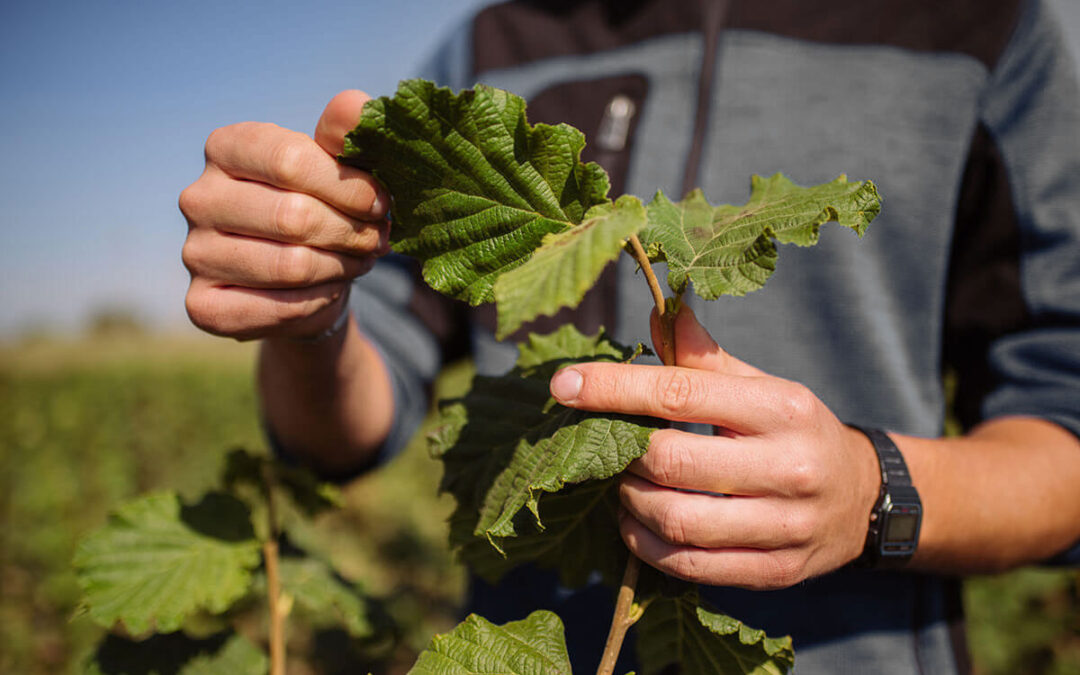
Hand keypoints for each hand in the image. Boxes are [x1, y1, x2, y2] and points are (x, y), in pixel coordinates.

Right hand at [179, 90, 389, 339]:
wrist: (306, 277)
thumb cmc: (324, 207)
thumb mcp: (340, 164)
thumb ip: (347, 132)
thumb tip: (355, 105)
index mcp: (226, 148)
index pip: (291, 161)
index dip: (350, 188)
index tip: (382, 205)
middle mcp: (198, 198)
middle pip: (294, 217)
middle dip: (352, 232)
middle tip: (376, 240)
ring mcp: (194, 253)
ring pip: (291, 266)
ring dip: (341, 267)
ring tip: (359, 261)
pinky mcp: (203, 306)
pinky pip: (277, 309)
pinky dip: (318, 302)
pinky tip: (329, 289)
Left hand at [548, 306, 881, 589]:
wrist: (864, 499)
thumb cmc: (794, 430)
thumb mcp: (761, 384)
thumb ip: (704, 356)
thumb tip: (657, 310)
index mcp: (781, 407)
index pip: (681, 394)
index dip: (613, 390)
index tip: (563, 385)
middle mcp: (789, 466)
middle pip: (672, 463)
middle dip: (623, 455)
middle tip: (606, 447)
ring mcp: (786, 525)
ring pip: (678, 520)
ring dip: (631, 503)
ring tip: (624, 486)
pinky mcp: (776, 571)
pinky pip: (691, 566)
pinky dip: (648, 548)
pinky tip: (637, 527)